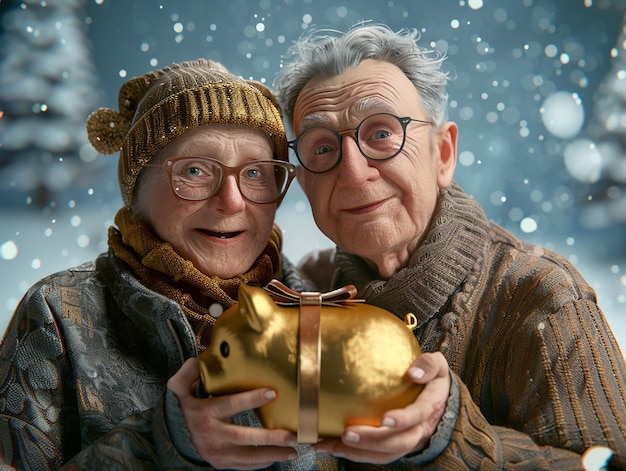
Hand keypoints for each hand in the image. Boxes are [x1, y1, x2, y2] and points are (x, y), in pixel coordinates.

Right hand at [167, 358, 297, 468]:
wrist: (180, 431)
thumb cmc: (191, 404)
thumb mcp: (182, 386)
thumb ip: (188, 373)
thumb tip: (198, 360)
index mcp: (204, 412)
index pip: (230, 404)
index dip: (251, 399)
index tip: (272, 393)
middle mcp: (211, 434)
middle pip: (244, 437)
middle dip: (270, 438)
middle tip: (292, 436)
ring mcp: (216, 452)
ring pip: (247, 457)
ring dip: (272, 454)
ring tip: (292, 451)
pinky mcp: (220, 463)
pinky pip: (244, 466)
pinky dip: (261, 463)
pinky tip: (278, 457)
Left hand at [313, 352, 450, 463]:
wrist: (438, 397)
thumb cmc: (432, 377)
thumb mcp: (436, 364)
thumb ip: (428, 365)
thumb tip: (413, 373)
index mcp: (430, 406)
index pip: (418, 415)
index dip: (403, 419)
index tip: (386, 419)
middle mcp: (420, 428)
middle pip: (400, 443)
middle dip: (373, 442)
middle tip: (347, 435)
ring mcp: (407, 439)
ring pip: (386, 454)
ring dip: (359, 453)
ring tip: (332, 446)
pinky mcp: (393, 445)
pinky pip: (375, 454)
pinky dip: (353, 453)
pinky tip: (331, 447)